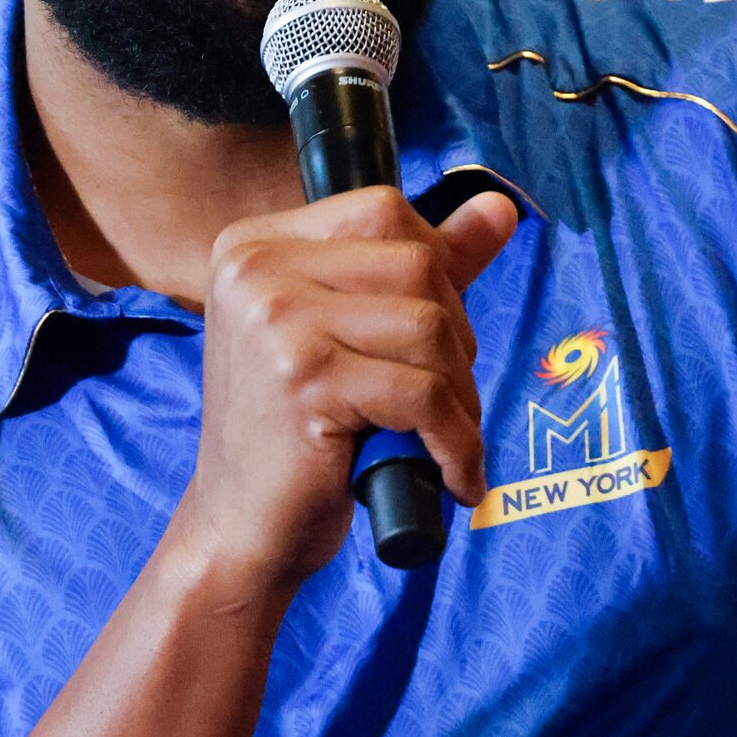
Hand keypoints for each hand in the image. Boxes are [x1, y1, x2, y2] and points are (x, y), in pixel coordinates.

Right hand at [176, 186, 517, 595]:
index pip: (383, 211)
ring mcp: (274, 321)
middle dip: (453, 338)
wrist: (239, 527)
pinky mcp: (304, 379)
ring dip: (459, 395)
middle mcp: (254, 271)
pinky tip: (450, 476)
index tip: (421, 340)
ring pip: (431, 327)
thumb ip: (421, 267)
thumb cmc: (295, 433)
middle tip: (435, 401)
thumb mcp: (349, 335)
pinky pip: (426, 394)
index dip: (431, 270)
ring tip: (438, 439)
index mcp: (252, 247)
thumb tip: (498, 208)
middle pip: (417, 264)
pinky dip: (457, 443)